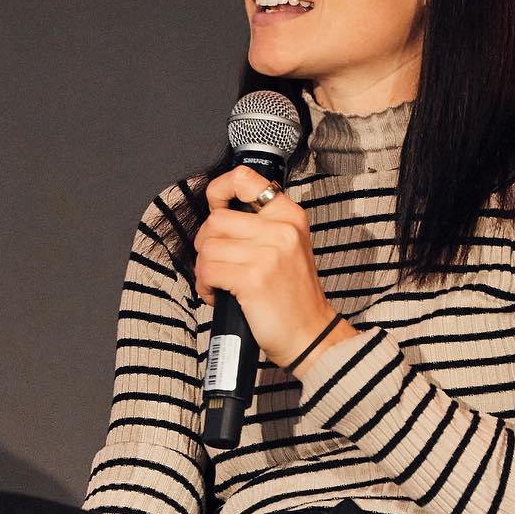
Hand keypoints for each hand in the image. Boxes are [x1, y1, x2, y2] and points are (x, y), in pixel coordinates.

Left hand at [194, 165, 352, 371]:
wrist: (310, 335)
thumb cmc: (291, 294)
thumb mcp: (286, 246)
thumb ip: (258, 224)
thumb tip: (216, 211)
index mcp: (289, 215)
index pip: (244, 179)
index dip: (219, 190)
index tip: (215, 207)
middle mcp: (281, 229)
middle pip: (215, 220)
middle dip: (206, 245)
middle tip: (218, 264)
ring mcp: (268, 253)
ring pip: (207, 247)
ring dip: (204, 269)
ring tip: (219, 283)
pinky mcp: (253, 279)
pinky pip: (207, 270)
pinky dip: (205, 285)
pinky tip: (218, 294)